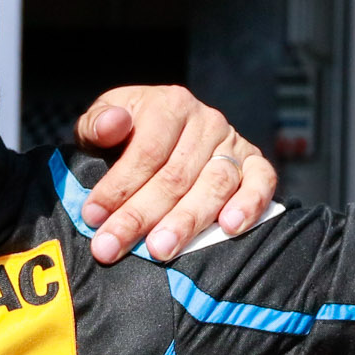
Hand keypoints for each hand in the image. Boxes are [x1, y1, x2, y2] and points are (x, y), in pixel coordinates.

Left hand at [72, 85, 276, 263]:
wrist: (160, 133)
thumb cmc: (126, 137)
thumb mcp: (101, 124)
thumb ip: (97, 125)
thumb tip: (112, 124)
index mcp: (170, 104)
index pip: (147, 151)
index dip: (119, 186)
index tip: (93, 217)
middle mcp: (207, 121)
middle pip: (176, 176)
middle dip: (140, 216)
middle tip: (112, 247)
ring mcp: (234, 143)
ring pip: (214, 185)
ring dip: (187, 221)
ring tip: (160, 249)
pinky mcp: (255, 164)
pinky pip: (261, 182)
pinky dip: (249, 204)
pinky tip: (230, 227)